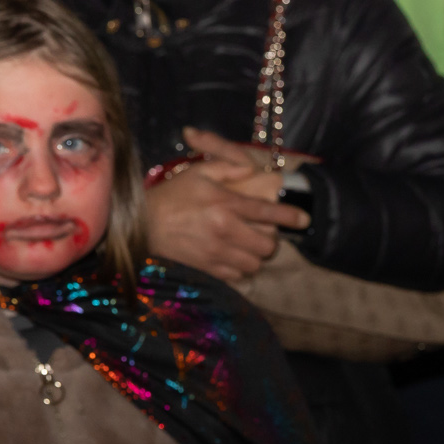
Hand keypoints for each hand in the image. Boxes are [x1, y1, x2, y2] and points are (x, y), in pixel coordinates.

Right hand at [143, 130, 309, 280]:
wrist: (139, 226)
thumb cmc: (170, 197)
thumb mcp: (196, 173)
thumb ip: (226, 167)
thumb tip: (252, 171)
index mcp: (224, 204)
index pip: (267, 212)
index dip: (290, 216)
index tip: (303, 219)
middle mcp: (224, 231)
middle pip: (268, 245)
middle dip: (269, 239)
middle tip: (259, 232)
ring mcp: (217, 254)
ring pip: (256, 263)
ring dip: (255, 255)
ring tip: (244, 245)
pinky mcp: (208, 270)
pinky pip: (239, 276)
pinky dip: (241, 268)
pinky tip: (231, 257)